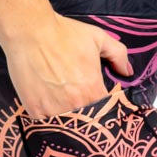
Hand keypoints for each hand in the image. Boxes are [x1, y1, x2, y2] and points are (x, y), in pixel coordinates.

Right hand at [2, 12, 132, 118]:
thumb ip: (118, 55)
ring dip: (66, 120)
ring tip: (62, 106)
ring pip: (65, 126)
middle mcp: (75, 105)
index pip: (105, 113)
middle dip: (86, 118)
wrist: (30, 31)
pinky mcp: (35, 110)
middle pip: (85, 123)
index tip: (100, 108)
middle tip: (79, 107)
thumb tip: (127, 72)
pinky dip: (47, 118)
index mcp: (92, 91)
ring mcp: (53, 110)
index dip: (104, 112)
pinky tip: (47, 106)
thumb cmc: (63, 33)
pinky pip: (45, 124)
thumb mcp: (98, 38)